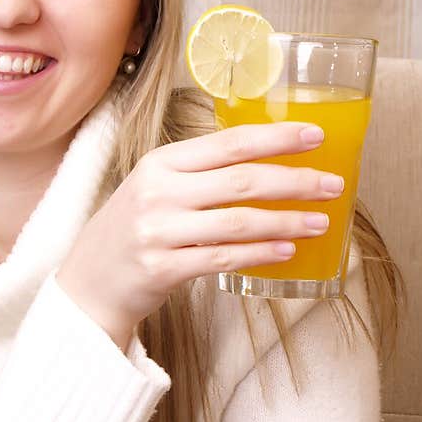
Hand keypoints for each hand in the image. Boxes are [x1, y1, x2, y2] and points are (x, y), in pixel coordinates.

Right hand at [56, 121, 343, 345]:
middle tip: (333, 185)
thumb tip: (267, 163)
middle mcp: (158, 192)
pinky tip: (287, 250)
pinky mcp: (162, 269)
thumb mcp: (154, 189)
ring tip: (320, 223)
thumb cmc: (131, 233)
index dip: (277, 138)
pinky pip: (224, 258)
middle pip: (241, 180)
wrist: (87, 285)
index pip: (229, 143)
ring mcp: (158, 231)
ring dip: (287, 221)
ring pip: (238, 221)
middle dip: (295, 181)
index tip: (316, 136)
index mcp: (160, 163)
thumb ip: (199, 175)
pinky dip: (260, 253)